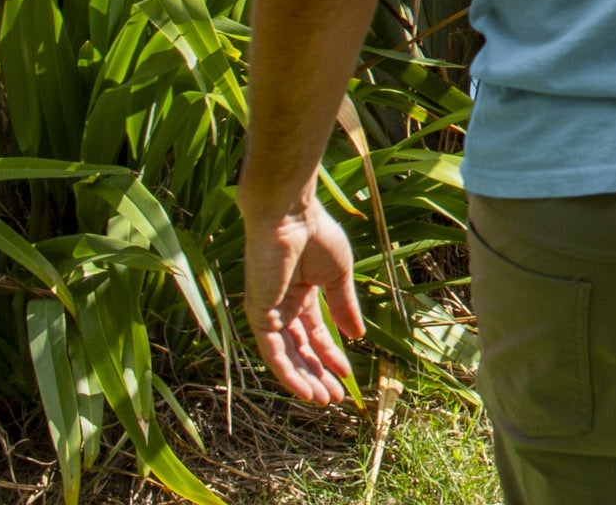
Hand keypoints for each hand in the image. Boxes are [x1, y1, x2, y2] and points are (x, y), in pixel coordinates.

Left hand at [243, 194, 364, 404]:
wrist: (292, 216)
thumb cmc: (317, 235)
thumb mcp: (338, 276)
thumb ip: (345, 306)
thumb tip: (357, 335)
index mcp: (302, 295)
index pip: (315, 334)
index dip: (331, 354)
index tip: (348, 374)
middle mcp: (283, 307)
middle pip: (300, 351)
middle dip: (318, 374)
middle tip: (335, 397)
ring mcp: (268, 313)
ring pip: (286, 357)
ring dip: (304, 380)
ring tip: (323, 399)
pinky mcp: (258, 316)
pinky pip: (273, 353)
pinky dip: (288, 373)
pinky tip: (306, 388)